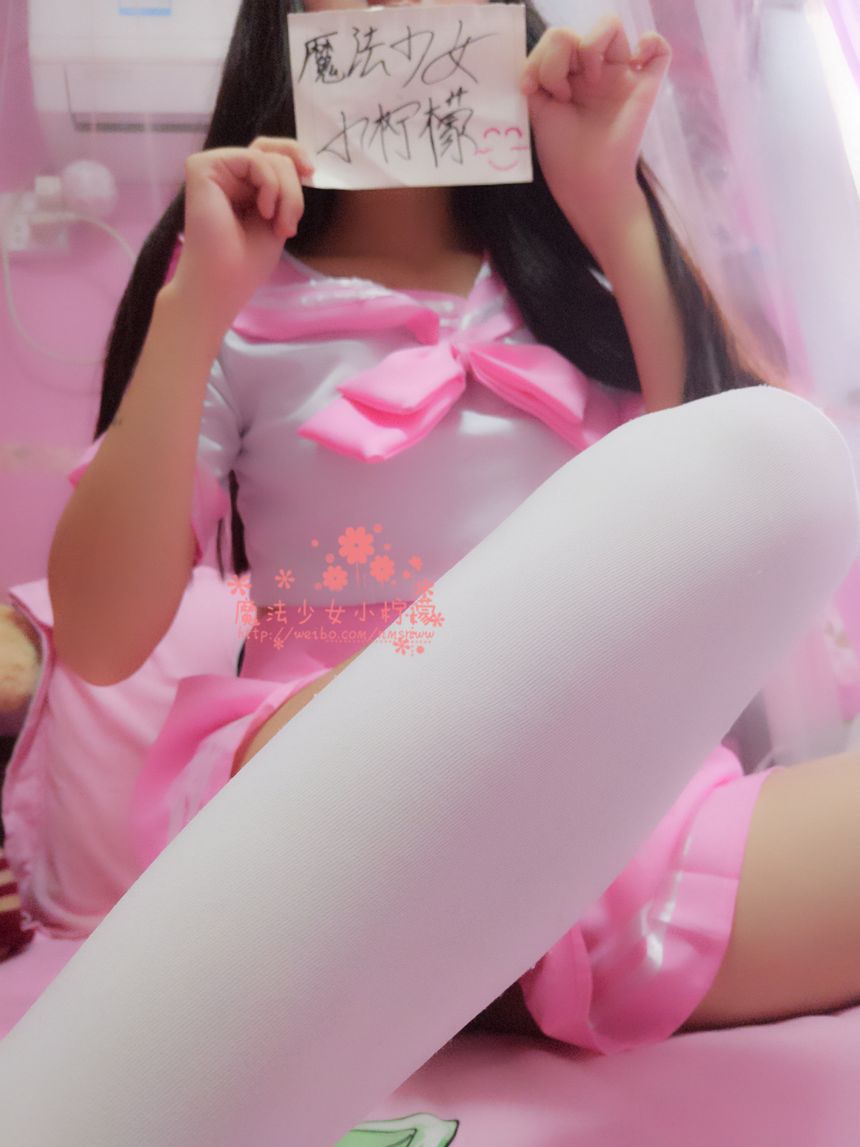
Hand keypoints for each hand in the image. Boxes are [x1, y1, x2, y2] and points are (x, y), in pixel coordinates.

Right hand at [170, 137, 315, 332]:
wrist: (222, 283)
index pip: (270, 153)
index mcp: (242, 185)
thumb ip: (285, 188)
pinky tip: (263, 212)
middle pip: (272, 153)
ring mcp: (213, 168)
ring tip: (280, 226)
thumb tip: (302, 164)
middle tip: (290, 225)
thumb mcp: (278, 218)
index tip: (311, 172)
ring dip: (286, 193)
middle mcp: (227, 173)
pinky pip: (253, 159)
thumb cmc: (247, 262)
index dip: (293, 153)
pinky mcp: (202, 167)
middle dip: (293, 187)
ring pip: (267, 156)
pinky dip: (269, 185)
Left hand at [520, 18, 671, 258]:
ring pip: (611, 25)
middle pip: (577, 28)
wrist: (586, 185)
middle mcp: (595, 71)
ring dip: (589, 47)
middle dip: (559, 55)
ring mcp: (621, 77)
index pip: (557, 38)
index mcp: (569, 75)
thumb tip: (541, 56)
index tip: (532, 88)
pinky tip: (633, 62)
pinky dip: (649, 42)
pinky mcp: (645, 88)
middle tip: (561, 92)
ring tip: (587, 81)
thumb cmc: (563, 154)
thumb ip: (539, 73)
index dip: (540, 56)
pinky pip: (660, 48)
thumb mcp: (538, 108)